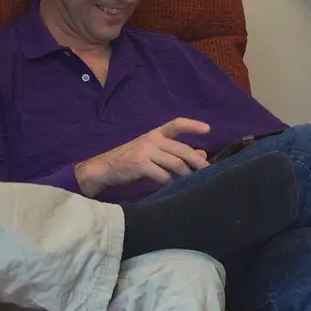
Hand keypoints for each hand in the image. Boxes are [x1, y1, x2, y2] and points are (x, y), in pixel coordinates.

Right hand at [74, 118, 210, 195]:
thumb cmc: (130, 160)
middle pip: (182, 149)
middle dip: (197, 161)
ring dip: (186, 174)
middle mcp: (151, 140)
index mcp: (155, 134)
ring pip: (175, 163)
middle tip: (208, 170)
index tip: (208, 129)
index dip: (192, 125)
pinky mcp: (140, 164)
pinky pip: (162, 175)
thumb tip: (202, 154)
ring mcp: (145, 151)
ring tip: (193, 181)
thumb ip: (174, 152)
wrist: (103, 168)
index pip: (176, 124)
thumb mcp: (152, 152)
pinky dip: (170, 182)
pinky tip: (172, 186)